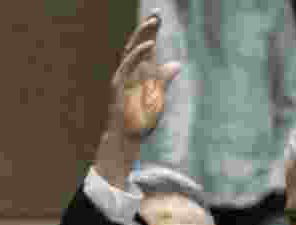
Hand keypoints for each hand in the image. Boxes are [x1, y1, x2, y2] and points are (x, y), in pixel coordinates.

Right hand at [94, 13, 181, 187]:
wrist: (127, 139)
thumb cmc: (139, 119)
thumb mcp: (157, 96)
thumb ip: (164, 78)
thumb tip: (177, 64)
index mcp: (139, 72)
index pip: (145, 46)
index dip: (151, 31)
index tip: (158, 16)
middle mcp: (130, 71)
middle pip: (137, 44)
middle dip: (146, 29)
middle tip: (157, 14)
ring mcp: (123, 77)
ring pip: (131, 51)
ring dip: (142, 36)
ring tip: (153, 23)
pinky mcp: (119, 85)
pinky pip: (128, 65)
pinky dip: (138, 54)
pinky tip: (149, 44)